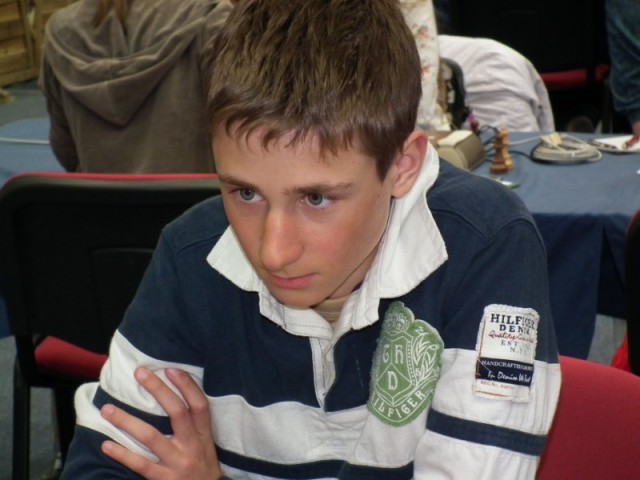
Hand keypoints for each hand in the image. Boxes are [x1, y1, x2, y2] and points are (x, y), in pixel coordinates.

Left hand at [100, 367, 222, 479]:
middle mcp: (192, 445)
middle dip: (158, 390)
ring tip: (108, 409)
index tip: (170, 369)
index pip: (199, 404)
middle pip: (177, 412)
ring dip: (127, 421)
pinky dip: (122, 454)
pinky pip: (140, 464)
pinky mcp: (164, 479)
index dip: (186, 386)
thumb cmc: (201, 466)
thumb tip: (172, 394)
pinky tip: (106, 444)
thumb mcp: (205, 444)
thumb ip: (193, 425)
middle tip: (139, 373)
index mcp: (203, 434)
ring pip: (151, 437)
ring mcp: (177, 463)